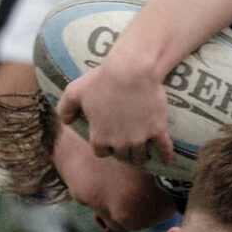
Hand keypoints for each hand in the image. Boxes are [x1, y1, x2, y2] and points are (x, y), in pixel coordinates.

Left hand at [55, 42, 174, 167]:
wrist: (131, 70)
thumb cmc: (101, 80)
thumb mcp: (74, 91)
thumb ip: (65, 108)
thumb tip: (66, 121)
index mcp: (99, 137)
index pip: (101, 152)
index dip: (104, 146)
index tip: (108, 140)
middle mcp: (119, 143)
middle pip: (123, 156)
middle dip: (123, 152)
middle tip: (127, 146)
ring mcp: (140, 138)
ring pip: (141, 157)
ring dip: (141, 156)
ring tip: (144, 152)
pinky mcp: (158, 130)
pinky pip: (164, 149)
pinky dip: (166, 156)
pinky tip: (167, 161)